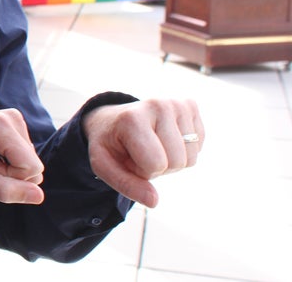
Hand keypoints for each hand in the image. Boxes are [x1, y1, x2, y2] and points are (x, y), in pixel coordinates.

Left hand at [0, 109, 44, 204]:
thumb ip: (6, 190)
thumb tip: (39, 197)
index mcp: (2, 127)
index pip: (32, 169)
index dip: (10, 179)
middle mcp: (11, 118)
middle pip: (32, 165)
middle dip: (9, 173)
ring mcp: (12, 118)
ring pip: (28, 160)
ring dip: (6, 167)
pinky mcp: (11, 122)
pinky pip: (22, 153)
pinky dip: (5, 159)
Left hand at [82, 98, 203, 208]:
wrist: (114, 119)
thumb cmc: (111, 144)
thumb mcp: (104, 165)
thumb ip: (126, 185)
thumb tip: (154, 201)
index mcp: (132, 118)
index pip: (156, 164)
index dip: (142, 171)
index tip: (129, 157)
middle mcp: (157, 105)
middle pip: (177, 162)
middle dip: (159, 167)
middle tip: (141, 152)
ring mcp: (176, 103)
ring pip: (191, 157)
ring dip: (173, 160)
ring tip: (153, 145)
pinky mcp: (190, 105)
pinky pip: (199, 146)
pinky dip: (185, 150)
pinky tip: (166, 138)